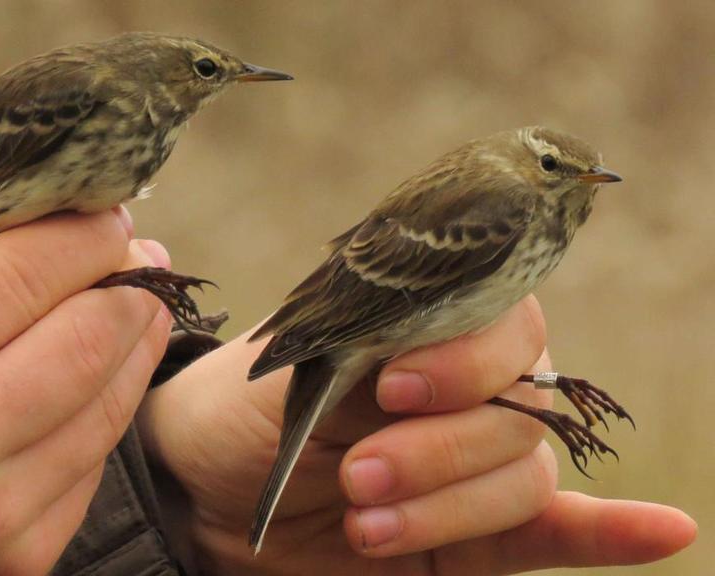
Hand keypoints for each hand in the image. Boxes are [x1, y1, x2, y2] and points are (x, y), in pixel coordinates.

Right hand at [0, 208, 172, 575]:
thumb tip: (50, 234)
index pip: (19, 278)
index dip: (82, 238)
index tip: (109, 217)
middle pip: (84, 341)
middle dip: (130, 286)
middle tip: (143, 258)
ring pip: (107, 405)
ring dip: (138, 344)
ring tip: (144, 308)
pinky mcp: (20, 559)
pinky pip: (92, 463)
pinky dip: (107, 409)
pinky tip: (107, 378)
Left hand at [139, 296, 695, 573]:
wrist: (205, 487)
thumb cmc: (245, 407)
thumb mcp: (303, 366)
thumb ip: (381, 345)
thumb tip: (433, 345)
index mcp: (431, 332)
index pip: (508, 325)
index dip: (463, 360)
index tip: (389, 384)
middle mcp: (467, 393)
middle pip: (520, 408)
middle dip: (436, 445)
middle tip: (358, 468)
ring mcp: (473, 465)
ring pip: (518, 475)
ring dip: (441, 502)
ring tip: (360, 517)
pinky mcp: (476, 539)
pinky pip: (558, 530)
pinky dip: (610, 533)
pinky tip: (665, 531)